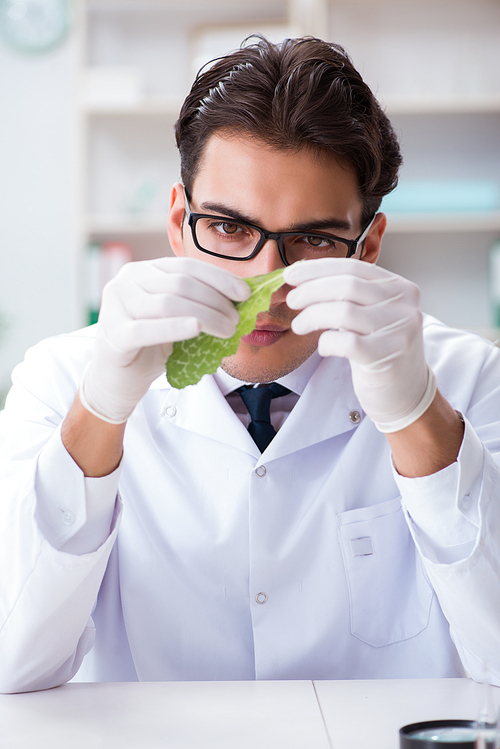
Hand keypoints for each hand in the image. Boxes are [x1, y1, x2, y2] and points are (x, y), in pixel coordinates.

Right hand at [80, 257, 250, 423]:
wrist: (117, 380)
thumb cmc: (150, 346)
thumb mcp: (175, 317)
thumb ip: (196, 301)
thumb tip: (238, 298)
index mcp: (143, 271)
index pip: (186, 266)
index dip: (219, 278)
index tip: (244, 293)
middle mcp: (126, 281)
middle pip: (181, 283)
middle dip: (215, 301)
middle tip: (236, 319)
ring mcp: (116, 305)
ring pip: (169, 303)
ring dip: (206, 315)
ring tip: (227, 330)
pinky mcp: (114, 334)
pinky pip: (148, 328)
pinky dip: (175, 327)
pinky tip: (196, 328)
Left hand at [284, 258, 435, 432]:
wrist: (406, 393)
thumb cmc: (381, 352)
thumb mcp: (372, 315)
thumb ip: (349, 296)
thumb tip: (303, 280)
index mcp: (399, 288)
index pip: (353, 267)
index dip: (318, 269)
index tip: (291, 274)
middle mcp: (403, 306)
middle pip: (346, 286)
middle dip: (311, 291)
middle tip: (292, 300)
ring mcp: (398, 330)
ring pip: (343, 312)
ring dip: (312, 317)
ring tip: (298, 326)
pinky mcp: (387, 356)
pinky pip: (345, 342)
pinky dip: (326, 342)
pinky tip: (323, 347)